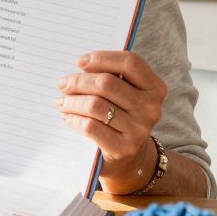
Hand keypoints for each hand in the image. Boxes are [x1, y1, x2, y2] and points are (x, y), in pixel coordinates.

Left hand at [55, 51, 166, 186]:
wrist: (129, 157)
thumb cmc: (120, 116)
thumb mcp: (124, 94)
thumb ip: (111, 76)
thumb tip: (81, 65)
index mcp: (155, 88)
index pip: (130, 63)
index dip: (102, 58)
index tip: (81, 61)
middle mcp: (151, 108)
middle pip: (107, 83)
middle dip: (78, 81)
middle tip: (63, 84)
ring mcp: (139, 129)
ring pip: (95, 105)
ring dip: (72, 101)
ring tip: (62, 101)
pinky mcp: (124, 147)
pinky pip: (90, 126)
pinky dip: (74, 119)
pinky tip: (68, 116)